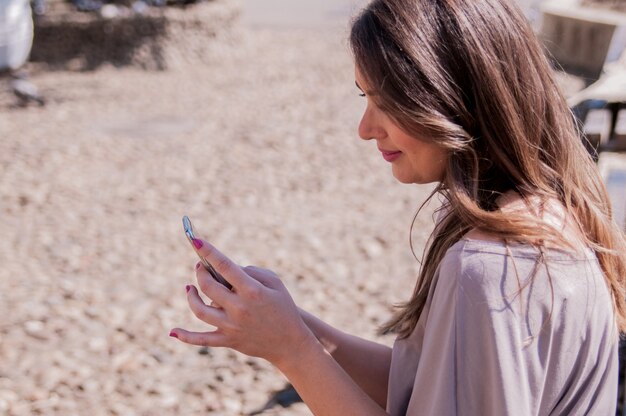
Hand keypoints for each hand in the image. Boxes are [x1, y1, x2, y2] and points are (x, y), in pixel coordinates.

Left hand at [170, 238, 316, 368]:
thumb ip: (252, 272)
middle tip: (199, 266)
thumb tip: (228, 269)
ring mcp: (231, 327)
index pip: (225, 266)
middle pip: (208, 286)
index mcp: (252, 291)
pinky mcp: (228, 341)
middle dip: (200, 272)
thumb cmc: (283, 307)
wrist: (290, 342)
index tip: (195, 239)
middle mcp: (239, 308)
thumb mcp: (275, 283)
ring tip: (190, 287)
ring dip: (191, 296)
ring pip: (200, 310)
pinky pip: (201, 340)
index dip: (208, 252)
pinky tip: (172, 331)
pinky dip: (186, 336)